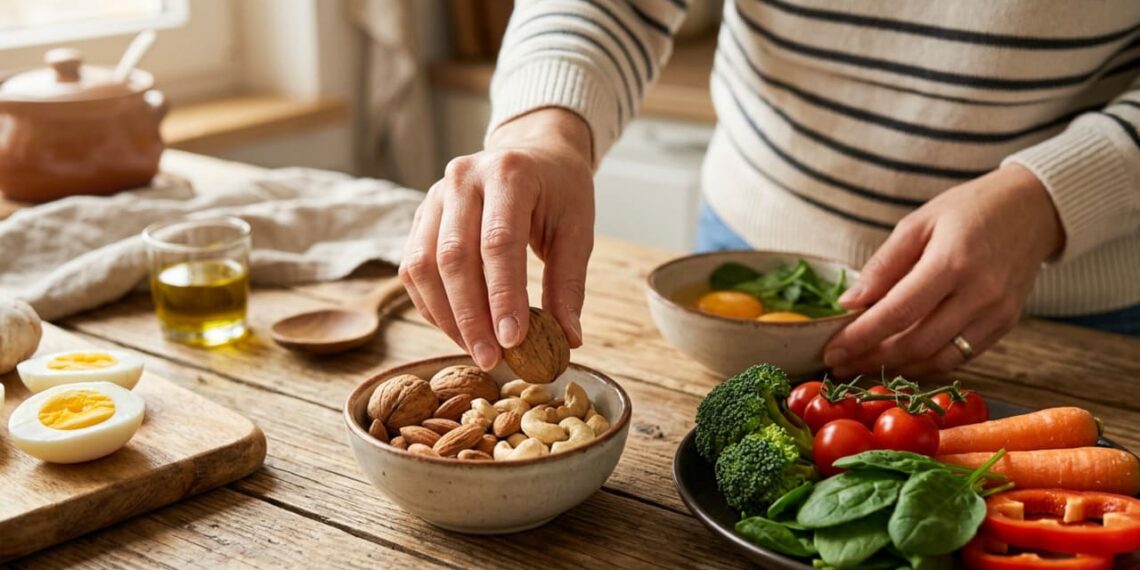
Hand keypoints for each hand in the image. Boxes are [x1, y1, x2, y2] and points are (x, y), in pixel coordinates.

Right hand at [399, 108, 594, 369]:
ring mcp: (435, 194)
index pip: (499, 242)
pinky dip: (432, 305)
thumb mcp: (577, 230)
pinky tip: (458, 330)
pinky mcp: (421, 215)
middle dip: (471, 316)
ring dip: (447, 317)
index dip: (503, 296)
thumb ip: (568, 284)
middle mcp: (464, 178)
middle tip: (491, 360)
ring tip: (476, 351)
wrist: (532, 152)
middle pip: (454, 256)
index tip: (513, 340)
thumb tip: (568, 340)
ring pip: (424, 265)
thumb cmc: (560, 192)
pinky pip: (413, 267)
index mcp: (510, 173)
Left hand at [824, 164, 1063, 377]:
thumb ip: (883, 266)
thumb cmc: (969, 210)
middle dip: (871, 358)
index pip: (897, 312)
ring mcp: (997, 313)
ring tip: (862, 365)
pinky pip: (959, 357)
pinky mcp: (1005, 325)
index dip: (860, 337)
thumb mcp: (918, 223)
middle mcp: (979, 293)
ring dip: (896, 368)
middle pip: (916, 343)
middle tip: (839, 363)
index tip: (831, 350)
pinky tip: (899, 360)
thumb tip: (848, 304)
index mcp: (952, 261)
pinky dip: (925, 364)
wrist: (1033, 208)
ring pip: (937, 359)